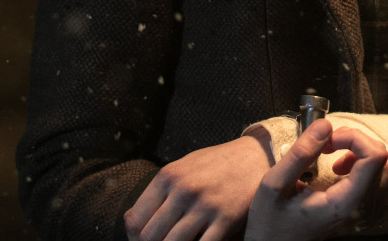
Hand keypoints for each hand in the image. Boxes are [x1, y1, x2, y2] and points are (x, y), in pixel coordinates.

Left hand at [124, 134, 271, 240]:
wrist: (256, 155)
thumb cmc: (216, 164)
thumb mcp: (183, 167)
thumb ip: (159, 192)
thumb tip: (131, 223)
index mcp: (168, 176)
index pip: (135, 221)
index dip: (135, 238)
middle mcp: (184, 190)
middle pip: (150, 237)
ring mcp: (205, 205)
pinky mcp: (226, 219)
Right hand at [244, 120, 387, 240]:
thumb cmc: (271, 219)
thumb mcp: (274, 184)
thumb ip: (301, 153)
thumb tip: (325, 125)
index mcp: (344, 204)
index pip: (375, 157)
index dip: (354, 137)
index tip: (329, 139)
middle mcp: (363, 212)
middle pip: (384, 160)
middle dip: (357, 142)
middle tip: (327, 147)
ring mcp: (369, 217)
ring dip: (367, 156)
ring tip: (339, 162)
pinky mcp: (368, 216)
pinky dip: (373, 171)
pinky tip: (348, 173)